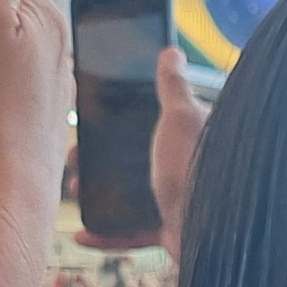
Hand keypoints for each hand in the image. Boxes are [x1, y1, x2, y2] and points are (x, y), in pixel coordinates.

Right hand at [70, 44, 207, 260]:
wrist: (212, 231)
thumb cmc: (197, 169)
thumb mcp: (180, 118)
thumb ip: (173, 87)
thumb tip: (172, 52)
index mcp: (184, 137)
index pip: (146, 123)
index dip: (116, 122)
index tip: (90, 123)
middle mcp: (181, 166)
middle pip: (132, 159)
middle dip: (99, 161)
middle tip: (74, 158)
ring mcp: (175, 199)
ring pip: (127, 196)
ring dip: (96, 196)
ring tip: (74, 190)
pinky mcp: (167, 230)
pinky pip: (130, 233)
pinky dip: (105, 234)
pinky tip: (82, 233)